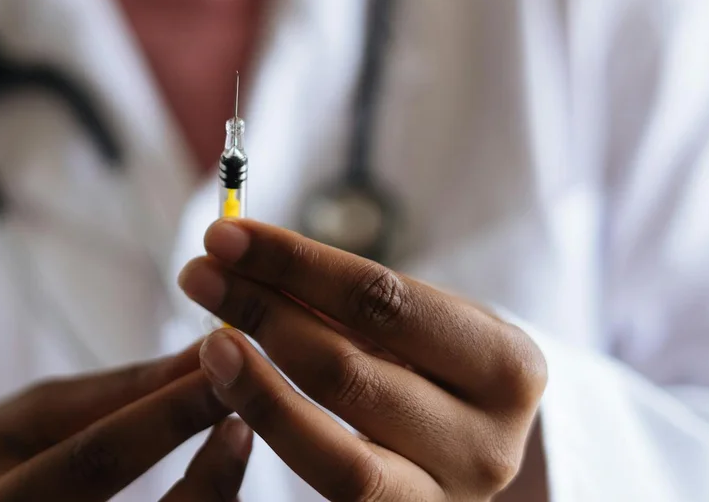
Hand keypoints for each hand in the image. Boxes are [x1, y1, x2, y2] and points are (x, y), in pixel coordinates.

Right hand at [0, 343, 252, 501]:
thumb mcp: (38, 416)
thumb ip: (120, 391)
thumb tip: (203, 352)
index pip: (95, 461)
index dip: (166, 415)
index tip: (220, 367)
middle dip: (210, 474)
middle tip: (247, 415)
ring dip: (216, 501)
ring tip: (237, 445)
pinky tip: (220, 487)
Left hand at [178, 220, 546, 500]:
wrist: (475, 453)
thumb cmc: (441, 369)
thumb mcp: (424, 326)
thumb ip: (354, 302)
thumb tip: (248, 259)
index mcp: (508, 367)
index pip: (382, 300)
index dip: (294, 264)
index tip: (226, 234)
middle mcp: (489, 445)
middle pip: (349, 371)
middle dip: (262, 314)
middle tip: (200, 275)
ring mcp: (446, 501)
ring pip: (334, 453)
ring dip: (256, 387)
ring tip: (208, 339)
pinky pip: (326, 491)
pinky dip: (272, 438)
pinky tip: (231, 396)